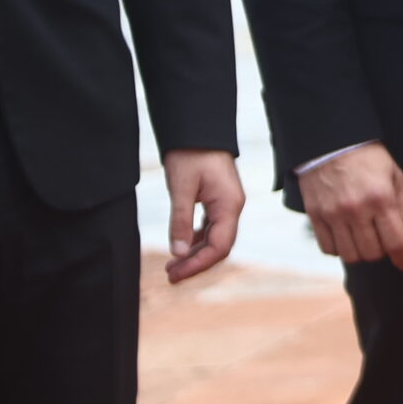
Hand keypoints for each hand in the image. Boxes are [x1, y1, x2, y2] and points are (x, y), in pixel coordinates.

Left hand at [162, 150, 244, 284]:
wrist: (198, 128)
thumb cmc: (191, 154)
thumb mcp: (181, 188)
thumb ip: (180, 221)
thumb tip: (178, 253)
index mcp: (229, 205)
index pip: (219, 246)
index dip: (197, 264)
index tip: (175, 273)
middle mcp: (232, 207)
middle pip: (219, 246)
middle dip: (196, 263)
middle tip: (170, 275)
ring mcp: (227, 204)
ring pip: (215, 238)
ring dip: (195, 253)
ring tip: (171, 264)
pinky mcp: (218, 200)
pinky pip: (211, 227)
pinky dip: (196, 240)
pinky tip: (181, 245)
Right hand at [299, 142, 402, 270]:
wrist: (331, 142)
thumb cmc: (368, 158)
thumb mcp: (394, 178)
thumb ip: (402, 213)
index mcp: (380, 198)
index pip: (394, 241)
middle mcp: (356, 209)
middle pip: (372, 253)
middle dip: (382, 251)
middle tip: (383, 238)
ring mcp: (333, 214)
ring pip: (350, 255)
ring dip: (361, 252)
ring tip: (364, 237)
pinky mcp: (315, 216)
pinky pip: (328, 249)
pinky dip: (340, 248)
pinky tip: (346, 235)